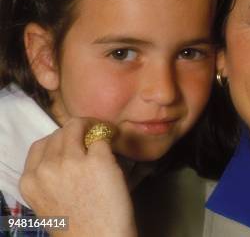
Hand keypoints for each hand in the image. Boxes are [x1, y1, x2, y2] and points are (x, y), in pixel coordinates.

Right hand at [19, 118, 136, 236]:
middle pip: (59, 133)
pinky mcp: (98, 160)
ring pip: (78, 127)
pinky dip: (110, 134)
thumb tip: (67, 154)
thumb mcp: (50, 202)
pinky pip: (103, 136)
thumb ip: (51, 178)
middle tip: (94, 134)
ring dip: (92, 126)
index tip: (74, 142)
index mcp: (30, 181)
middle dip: (77, 131)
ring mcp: (71, 162)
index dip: (59, 140)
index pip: (40, 145)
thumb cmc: (78, 226)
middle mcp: (47, 168)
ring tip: (105, 133)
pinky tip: (115, 138)